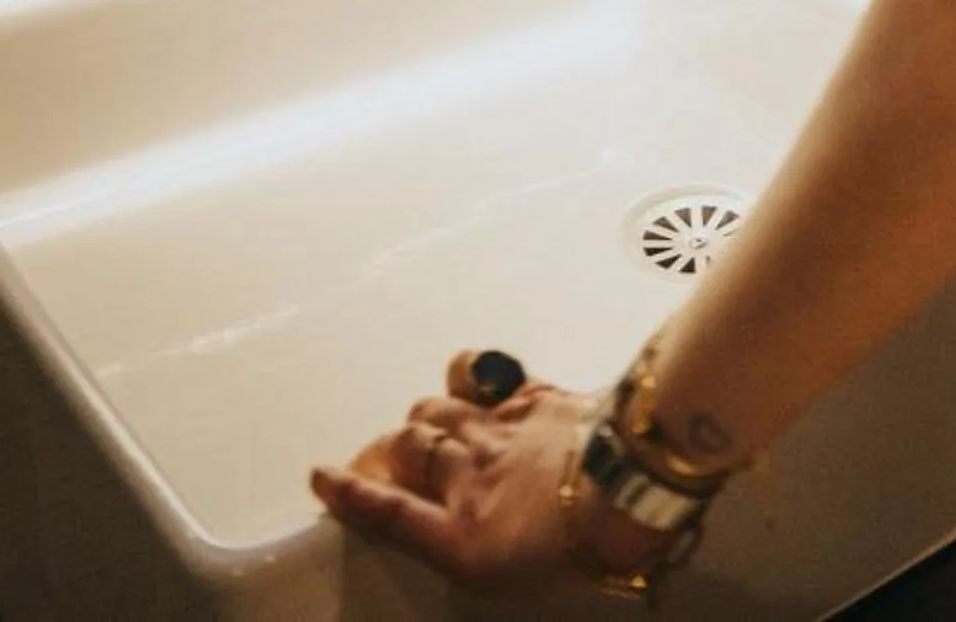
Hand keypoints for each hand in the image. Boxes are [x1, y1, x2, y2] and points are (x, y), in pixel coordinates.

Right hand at [311, 359, 670, 598]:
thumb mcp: (515, 581)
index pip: (389, 513)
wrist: (634, 490)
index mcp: (463, 539)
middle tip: (377, 457)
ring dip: (424, 417)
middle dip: (385, 451)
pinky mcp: (534, 397)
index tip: (321, 478)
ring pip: (437, 409)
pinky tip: (467, 378)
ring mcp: (499, 431)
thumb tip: (454, 541)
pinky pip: (485, 375)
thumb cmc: (584, 552)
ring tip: (425, 426)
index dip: (351, 495)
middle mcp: (469, 479)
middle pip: (406, 449)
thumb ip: (473, 553)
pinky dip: (468, 375)